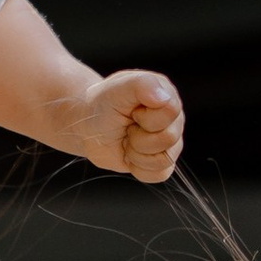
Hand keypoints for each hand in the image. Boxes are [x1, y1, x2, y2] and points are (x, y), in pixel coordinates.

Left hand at [61, 66, 183, 184]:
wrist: (88, 125)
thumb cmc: (103, 105)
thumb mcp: (118, 88)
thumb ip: (142, 85)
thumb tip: (164, 98)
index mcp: (167, 95)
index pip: (170, 112)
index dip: (146, 117)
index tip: (132, 111)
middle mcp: (173, 119)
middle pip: (168, 138)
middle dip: (139, 137)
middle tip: (127, 127)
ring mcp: (170, 142)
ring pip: (164, 159)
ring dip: (137, 153)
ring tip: (128, 139)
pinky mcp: (160, 162)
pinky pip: (159, 174)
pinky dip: (139, 168)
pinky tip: (130, 154)